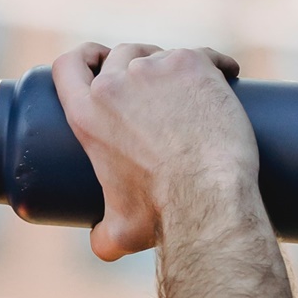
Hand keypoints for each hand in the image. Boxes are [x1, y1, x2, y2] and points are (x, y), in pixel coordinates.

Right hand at [50, 42, 257, 260]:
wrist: (207, 195)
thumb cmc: (163, 214)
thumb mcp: (119, 232)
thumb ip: (101, 238)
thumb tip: (100, 245)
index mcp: (86, 115)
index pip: (67, 65)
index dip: (82, 56)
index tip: (98, 59)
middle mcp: (115, 84)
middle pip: (120, 53)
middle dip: (136, 63)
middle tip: (157, 87)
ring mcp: (154, 69)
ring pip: (160, 53)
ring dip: (172, 63)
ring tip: (192, 88)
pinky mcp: (193, 63)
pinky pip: (206, 54)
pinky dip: (218, 65)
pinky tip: (229, 76)